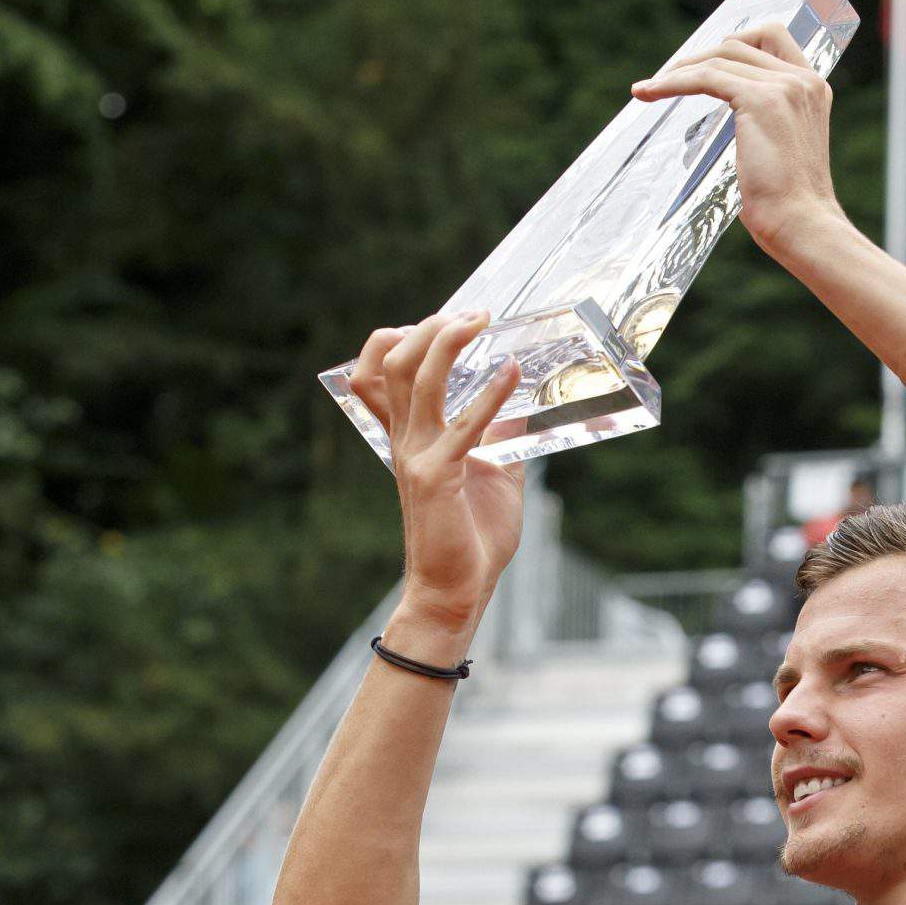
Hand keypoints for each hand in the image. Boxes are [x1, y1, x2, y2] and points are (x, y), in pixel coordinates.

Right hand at [346, 313, 526, 627]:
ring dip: (447, 343)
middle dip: (428, 326)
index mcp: (411, 436)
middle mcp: (405, 439)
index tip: (449, 320)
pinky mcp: (438, 477)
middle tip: (475, 314)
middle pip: (392, 361)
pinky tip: (511, 373)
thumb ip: (502, 435)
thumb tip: (524, 400)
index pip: (381, 371)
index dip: (404, 336)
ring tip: (479, 321)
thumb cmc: (471, 538)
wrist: (456, 591)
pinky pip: (462, 426)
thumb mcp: (494, 472)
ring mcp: (417, 456)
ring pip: (414, 380)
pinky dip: (489, 395)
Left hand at [630, 23, 843, 254]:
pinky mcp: (762, 101)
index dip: (736, 40)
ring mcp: (785, 87)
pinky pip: (706, 77)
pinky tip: (649, 93)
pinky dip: (674, 82)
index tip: (704, 61)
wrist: (801, 225)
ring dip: (679, 69)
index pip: (773, 36)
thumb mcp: (780, 149)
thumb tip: (733, 119)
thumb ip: (764, 122)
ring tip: (650, 88)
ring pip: (720, 58)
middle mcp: (804, 80)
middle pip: (740, 43)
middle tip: (668, 78)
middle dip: (699, 57)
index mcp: (812, 88)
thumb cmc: (788, 204)